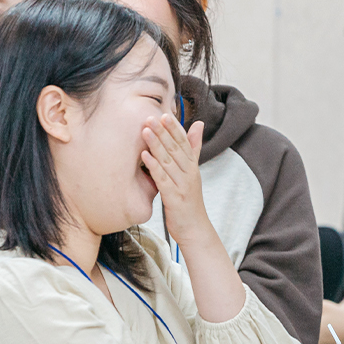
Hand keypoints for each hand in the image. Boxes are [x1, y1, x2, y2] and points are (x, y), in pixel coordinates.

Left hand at [141, 114, 208, 244]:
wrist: (195, 229)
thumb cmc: (189, 201)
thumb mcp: (192, 173)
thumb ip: (194, 149)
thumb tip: (198, 124)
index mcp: (192, 167)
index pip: (184, 143)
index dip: (175, 128)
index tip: (164, 114)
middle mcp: (189, 173)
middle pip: (176, 149)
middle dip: (163, 132)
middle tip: (150, 117)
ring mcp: (182, 185)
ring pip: (168, 161)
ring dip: (156, 144)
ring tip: (145, 130)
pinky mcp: (174, 197)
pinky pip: (163, 179)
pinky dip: (154, 166)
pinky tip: (144, 155)